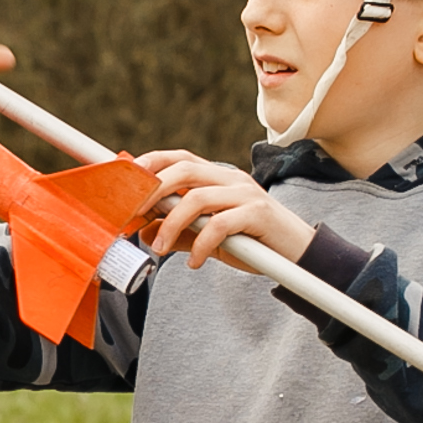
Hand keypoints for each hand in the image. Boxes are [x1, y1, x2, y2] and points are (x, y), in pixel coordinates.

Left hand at [136, 150, 313, 270]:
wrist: (299, 255)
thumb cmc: (252, 243)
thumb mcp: (210, 238)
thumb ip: (180, 233)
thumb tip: (144, 233)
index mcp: (218, 178)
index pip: (180, 158)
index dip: (150, 165)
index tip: (123, 183)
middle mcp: (231, 178)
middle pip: (184, 169)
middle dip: (152, 191)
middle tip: (132, 216)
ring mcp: (245, 193)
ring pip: (197, 198)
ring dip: (171, 225)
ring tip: (160, 249)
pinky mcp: (257, 214)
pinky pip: (219, 225)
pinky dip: (200, 245)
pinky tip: (194, 263)